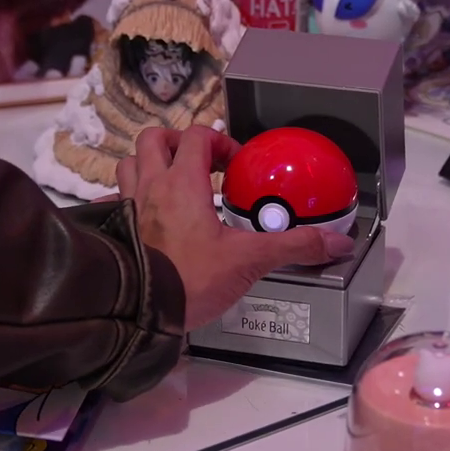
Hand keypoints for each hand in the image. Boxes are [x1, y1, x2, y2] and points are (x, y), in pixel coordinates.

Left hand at [118, 126, 354, 330]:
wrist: (141, 313)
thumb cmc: (190, 281)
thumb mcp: (250, 261)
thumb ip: (294, 246)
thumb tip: (336, 243)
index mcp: (182, 184)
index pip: (196, 137)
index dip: (219, 142)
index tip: (235, 164)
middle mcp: (150, 187)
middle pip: (153, 140)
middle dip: (177, 142)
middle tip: (198, 162)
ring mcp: (128, 208)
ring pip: (129, 164)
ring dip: (149, 164)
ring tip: (171, 181)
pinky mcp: (115, 231)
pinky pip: (113, 202)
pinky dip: (125, 200)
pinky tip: (141, 214)